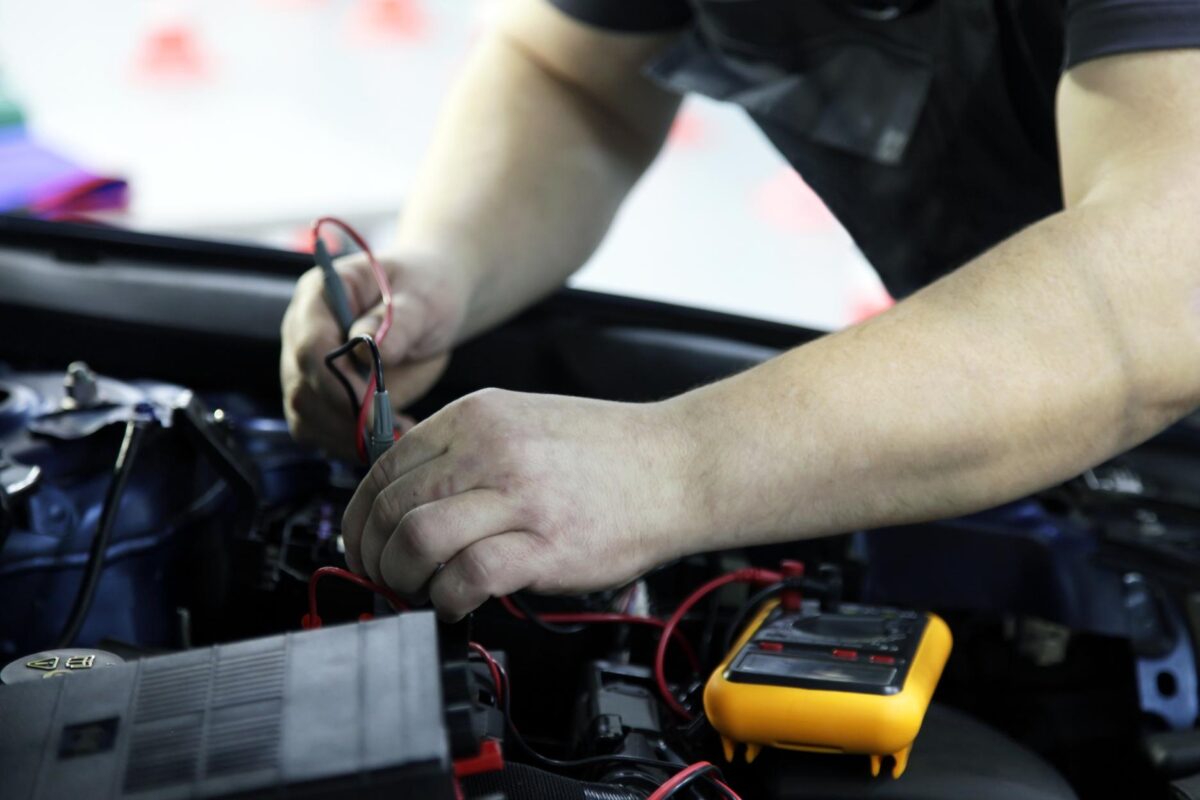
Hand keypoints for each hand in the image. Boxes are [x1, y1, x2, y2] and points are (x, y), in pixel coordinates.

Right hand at [280, 251, 467, 457]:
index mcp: (319, 297)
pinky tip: (391, 438)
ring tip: (399, 435)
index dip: (338, 382)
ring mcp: (306, 368)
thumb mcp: (422, 300)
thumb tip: (371, 350)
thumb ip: (398, 323)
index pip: (310, 346)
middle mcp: (301, 334)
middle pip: (302, 389)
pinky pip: (322, 431)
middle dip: (346, 418)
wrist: (427, 306)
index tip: (375, 407)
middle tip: (393, 433)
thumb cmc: (425, 292)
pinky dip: (353, 444)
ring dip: (349, 438)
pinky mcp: (321, 397)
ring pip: (306, 417)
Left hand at [341, 388, 701, 619]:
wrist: (679, 466)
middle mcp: (490, 448)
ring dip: (403, 579)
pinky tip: (459, 602)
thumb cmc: (607, 451)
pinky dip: (448, 600)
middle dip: (374, 556)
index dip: (360, 518)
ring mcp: (519, 496)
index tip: (364, 545)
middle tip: (386, 578)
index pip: (382, 468)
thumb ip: (464, 452)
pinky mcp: (547, 545)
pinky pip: (466, 578)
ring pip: (416, 540)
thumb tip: (404, 501)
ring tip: (420, 591)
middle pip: (390, 508)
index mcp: (476, 416)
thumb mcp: (523, 422)